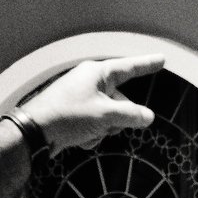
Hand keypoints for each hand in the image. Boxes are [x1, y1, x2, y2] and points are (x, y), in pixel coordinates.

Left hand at [23, 55, 163, 152]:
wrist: (35, 133)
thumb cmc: (68, 116)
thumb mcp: (106, 116)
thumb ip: (131, 115)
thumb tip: (148, 116)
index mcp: (97, 74)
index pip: (129, 68)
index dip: (147, 64)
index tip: (161, 59)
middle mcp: (90, 82)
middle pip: (122, 100)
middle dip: (119, 118)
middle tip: (107, 125)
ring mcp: (82, 98)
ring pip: (110, 115)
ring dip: (105, 128)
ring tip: (90, 132)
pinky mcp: (75, 113)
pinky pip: (97, 123)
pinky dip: (93, 133)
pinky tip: (81, 138)